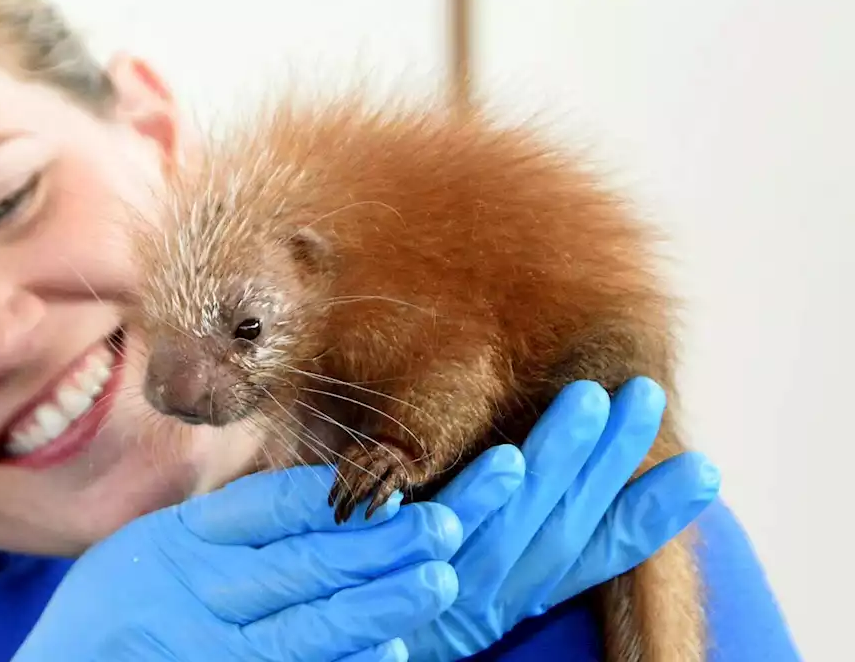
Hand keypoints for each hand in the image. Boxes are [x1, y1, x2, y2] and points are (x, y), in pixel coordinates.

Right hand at [12, 453, 523, 661]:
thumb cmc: (115, 610)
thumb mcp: (152, 545)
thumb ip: (227, 524)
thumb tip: (330, 493)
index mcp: (183, 539)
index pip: (266, 508)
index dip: (335, 494)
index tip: (391, 478)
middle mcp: (197, 591)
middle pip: (301, 563)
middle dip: (377, 544)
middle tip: (440, 525)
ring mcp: (209, 647)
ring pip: (306, 626)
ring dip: (376, 603)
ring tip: (436, 578)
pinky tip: (390, 654)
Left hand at [405, 377, 721, 660]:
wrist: (328, 653)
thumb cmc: (387, 610)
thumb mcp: (454, 570)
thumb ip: (489, 529)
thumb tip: (529, 471)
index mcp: (513, 594)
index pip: (594, 553)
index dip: (649, 516)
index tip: (701, 470)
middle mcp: (494, 597)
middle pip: (563, 524)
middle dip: (608, 461)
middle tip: (643, 394)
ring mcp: (449, 591)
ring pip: (518, 525)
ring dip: (559, 463)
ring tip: (592, 402)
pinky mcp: (399, 584)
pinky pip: (445, 538)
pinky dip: (483, 500)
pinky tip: (510, 459)